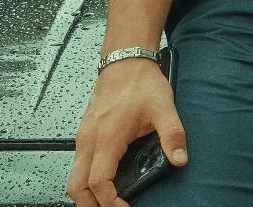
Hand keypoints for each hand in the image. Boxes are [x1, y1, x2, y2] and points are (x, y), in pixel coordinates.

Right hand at [67, 59, 187, 205]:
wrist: (125, 59)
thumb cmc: (139, 81)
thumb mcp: (164, 107)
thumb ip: (173, 134)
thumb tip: (179, 158)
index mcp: (107, 137)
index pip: (98, 182)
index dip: (109, 202)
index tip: (124, 206)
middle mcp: (89, 139)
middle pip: (76, 186)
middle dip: (89, 205)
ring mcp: (84, 136)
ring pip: (73, 176)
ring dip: (85, 194)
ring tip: (106, 202)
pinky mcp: (85, 133)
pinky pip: (77, 164)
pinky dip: (85, 180)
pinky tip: (103, 181)